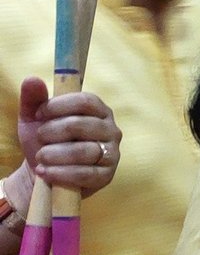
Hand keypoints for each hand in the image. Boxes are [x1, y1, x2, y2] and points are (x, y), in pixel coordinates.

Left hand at [12, 78, 121, 205]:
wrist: (47, 171)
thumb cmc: (45, 140)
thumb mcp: (34, 118)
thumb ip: (33, 98)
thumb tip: (32, 79)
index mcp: (98, 111)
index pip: (86, 101)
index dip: (59, 106)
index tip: (39, 114)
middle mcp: (111, 130)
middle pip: (82, 125)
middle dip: (53, 131)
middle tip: (39, 137)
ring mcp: (112, 154)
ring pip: (84, 151)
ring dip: (55, 154)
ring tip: (40, 157)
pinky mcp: (107, 176)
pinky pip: (85, 174)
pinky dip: (61, 173)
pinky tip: (44, 172)